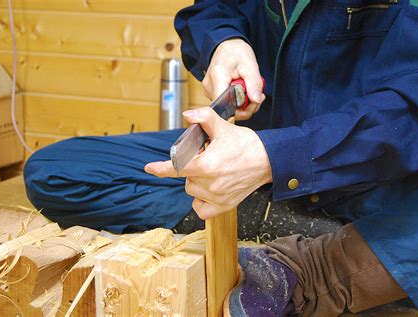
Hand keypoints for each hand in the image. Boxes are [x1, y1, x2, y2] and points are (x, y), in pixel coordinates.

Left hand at [145, 107, 271, 219]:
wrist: (268, 161)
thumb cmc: (246, 144)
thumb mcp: (224, 127)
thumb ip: (204, 118)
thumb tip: (187, 115)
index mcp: (207, 165)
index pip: (177, 168)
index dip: (160, 168)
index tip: (149, 168)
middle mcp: (210, 184)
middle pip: (186, 178)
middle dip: (193, 168)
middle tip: (208, 159)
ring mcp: (217, 197)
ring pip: (193, 191)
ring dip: (197, 182)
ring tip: (213, 172)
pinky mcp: (224, 206)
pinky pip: (201, 209)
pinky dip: (201, 201)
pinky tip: (209, 190)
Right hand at [203, 38, 265, 120]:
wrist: (227, 47)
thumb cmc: (236, 52)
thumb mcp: (250, 65)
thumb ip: (254, 84)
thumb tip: (256, 100)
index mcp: (217, 76)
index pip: (224, 104)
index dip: (240, 108)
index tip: (254, 102)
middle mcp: (209, 86)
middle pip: (226, 108)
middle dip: (244, 108)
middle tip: (258, 96)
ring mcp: (208, 90)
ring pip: (226, 108)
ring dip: (241, 105)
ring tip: (251, 92)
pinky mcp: (211, 93)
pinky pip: (225, 104)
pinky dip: (236, 102)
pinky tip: (243, 93)